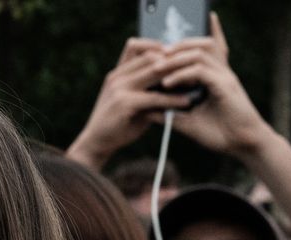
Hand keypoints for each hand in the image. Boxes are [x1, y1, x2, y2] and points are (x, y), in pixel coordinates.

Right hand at [66, 38, 189, 170]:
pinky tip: (185, 102)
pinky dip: (172, 99)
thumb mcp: (132, 102)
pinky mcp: (124, 103)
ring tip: (194, 82)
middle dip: (172, 60)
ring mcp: (119, 88)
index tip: (177, 56)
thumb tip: (174, 83)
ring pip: (153, 71)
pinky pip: (154, 97)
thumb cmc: (118, 124)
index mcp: (117, 73)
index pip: (136, 45)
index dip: (158, 47)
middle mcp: (117, 76)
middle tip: (192, 67)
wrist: (97, 143)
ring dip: (175, 75)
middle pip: (149, 55)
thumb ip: (147, 90)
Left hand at [158, 16, 278, 160]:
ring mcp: (224, 76)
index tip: (154, 56)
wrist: (244, 145)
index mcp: (214, 76)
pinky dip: (182, 74)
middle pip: (198, 45)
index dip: (178, 48)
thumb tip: (147, 111)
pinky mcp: (225, 85)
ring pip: (198, 53)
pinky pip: (201, 71)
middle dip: (174, 47)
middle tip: (151, 56)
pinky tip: (167, 83)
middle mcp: (221, 72)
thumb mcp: (190, 123)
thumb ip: (171, 113)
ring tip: (156, 67)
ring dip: (176, 58)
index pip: (198, 51)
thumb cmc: (221, 134)